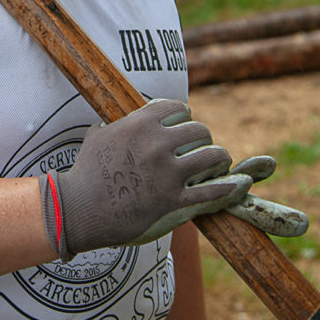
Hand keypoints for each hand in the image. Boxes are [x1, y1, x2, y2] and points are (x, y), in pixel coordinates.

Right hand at [39, 100, 306, 261]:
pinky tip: (240, 184)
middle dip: (201, 139)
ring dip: (218, 159)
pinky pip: (213, 192)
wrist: (78, 210)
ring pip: (213, 156)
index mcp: (140, 123)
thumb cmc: (85, 173)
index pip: (179, 109)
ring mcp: (168, 174)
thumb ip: (117, 124)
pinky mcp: (175, 202)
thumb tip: (123, 118)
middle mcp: (158, 144)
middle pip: (200, 130)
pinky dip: (231, 187)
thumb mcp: (98, 136)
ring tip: (218, 163)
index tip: (184, 126)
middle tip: (199, 149)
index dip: (184, 117)